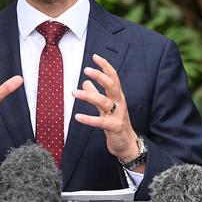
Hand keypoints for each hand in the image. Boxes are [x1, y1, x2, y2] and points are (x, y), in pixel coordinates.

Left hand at [72, 54, 142, 170]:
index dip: (105, 66)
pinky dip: (88, 119)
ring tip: (74, 92)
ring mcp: (118, 115)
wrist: (127, 145)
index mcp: (117, 96)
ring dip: (88, 96)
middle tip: (86, 69)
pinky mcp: (114, 127)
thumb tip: (85, 83)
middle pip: (112, 85)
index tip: (95, 56)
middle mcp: (119, 103)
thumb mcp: (106, 107)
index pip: (113, 77)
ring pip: (104, 102)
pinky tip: (77, 116)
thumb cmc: (116, 123)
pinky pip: (100, 122)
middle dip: (100, 76)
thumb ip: (96, 94)